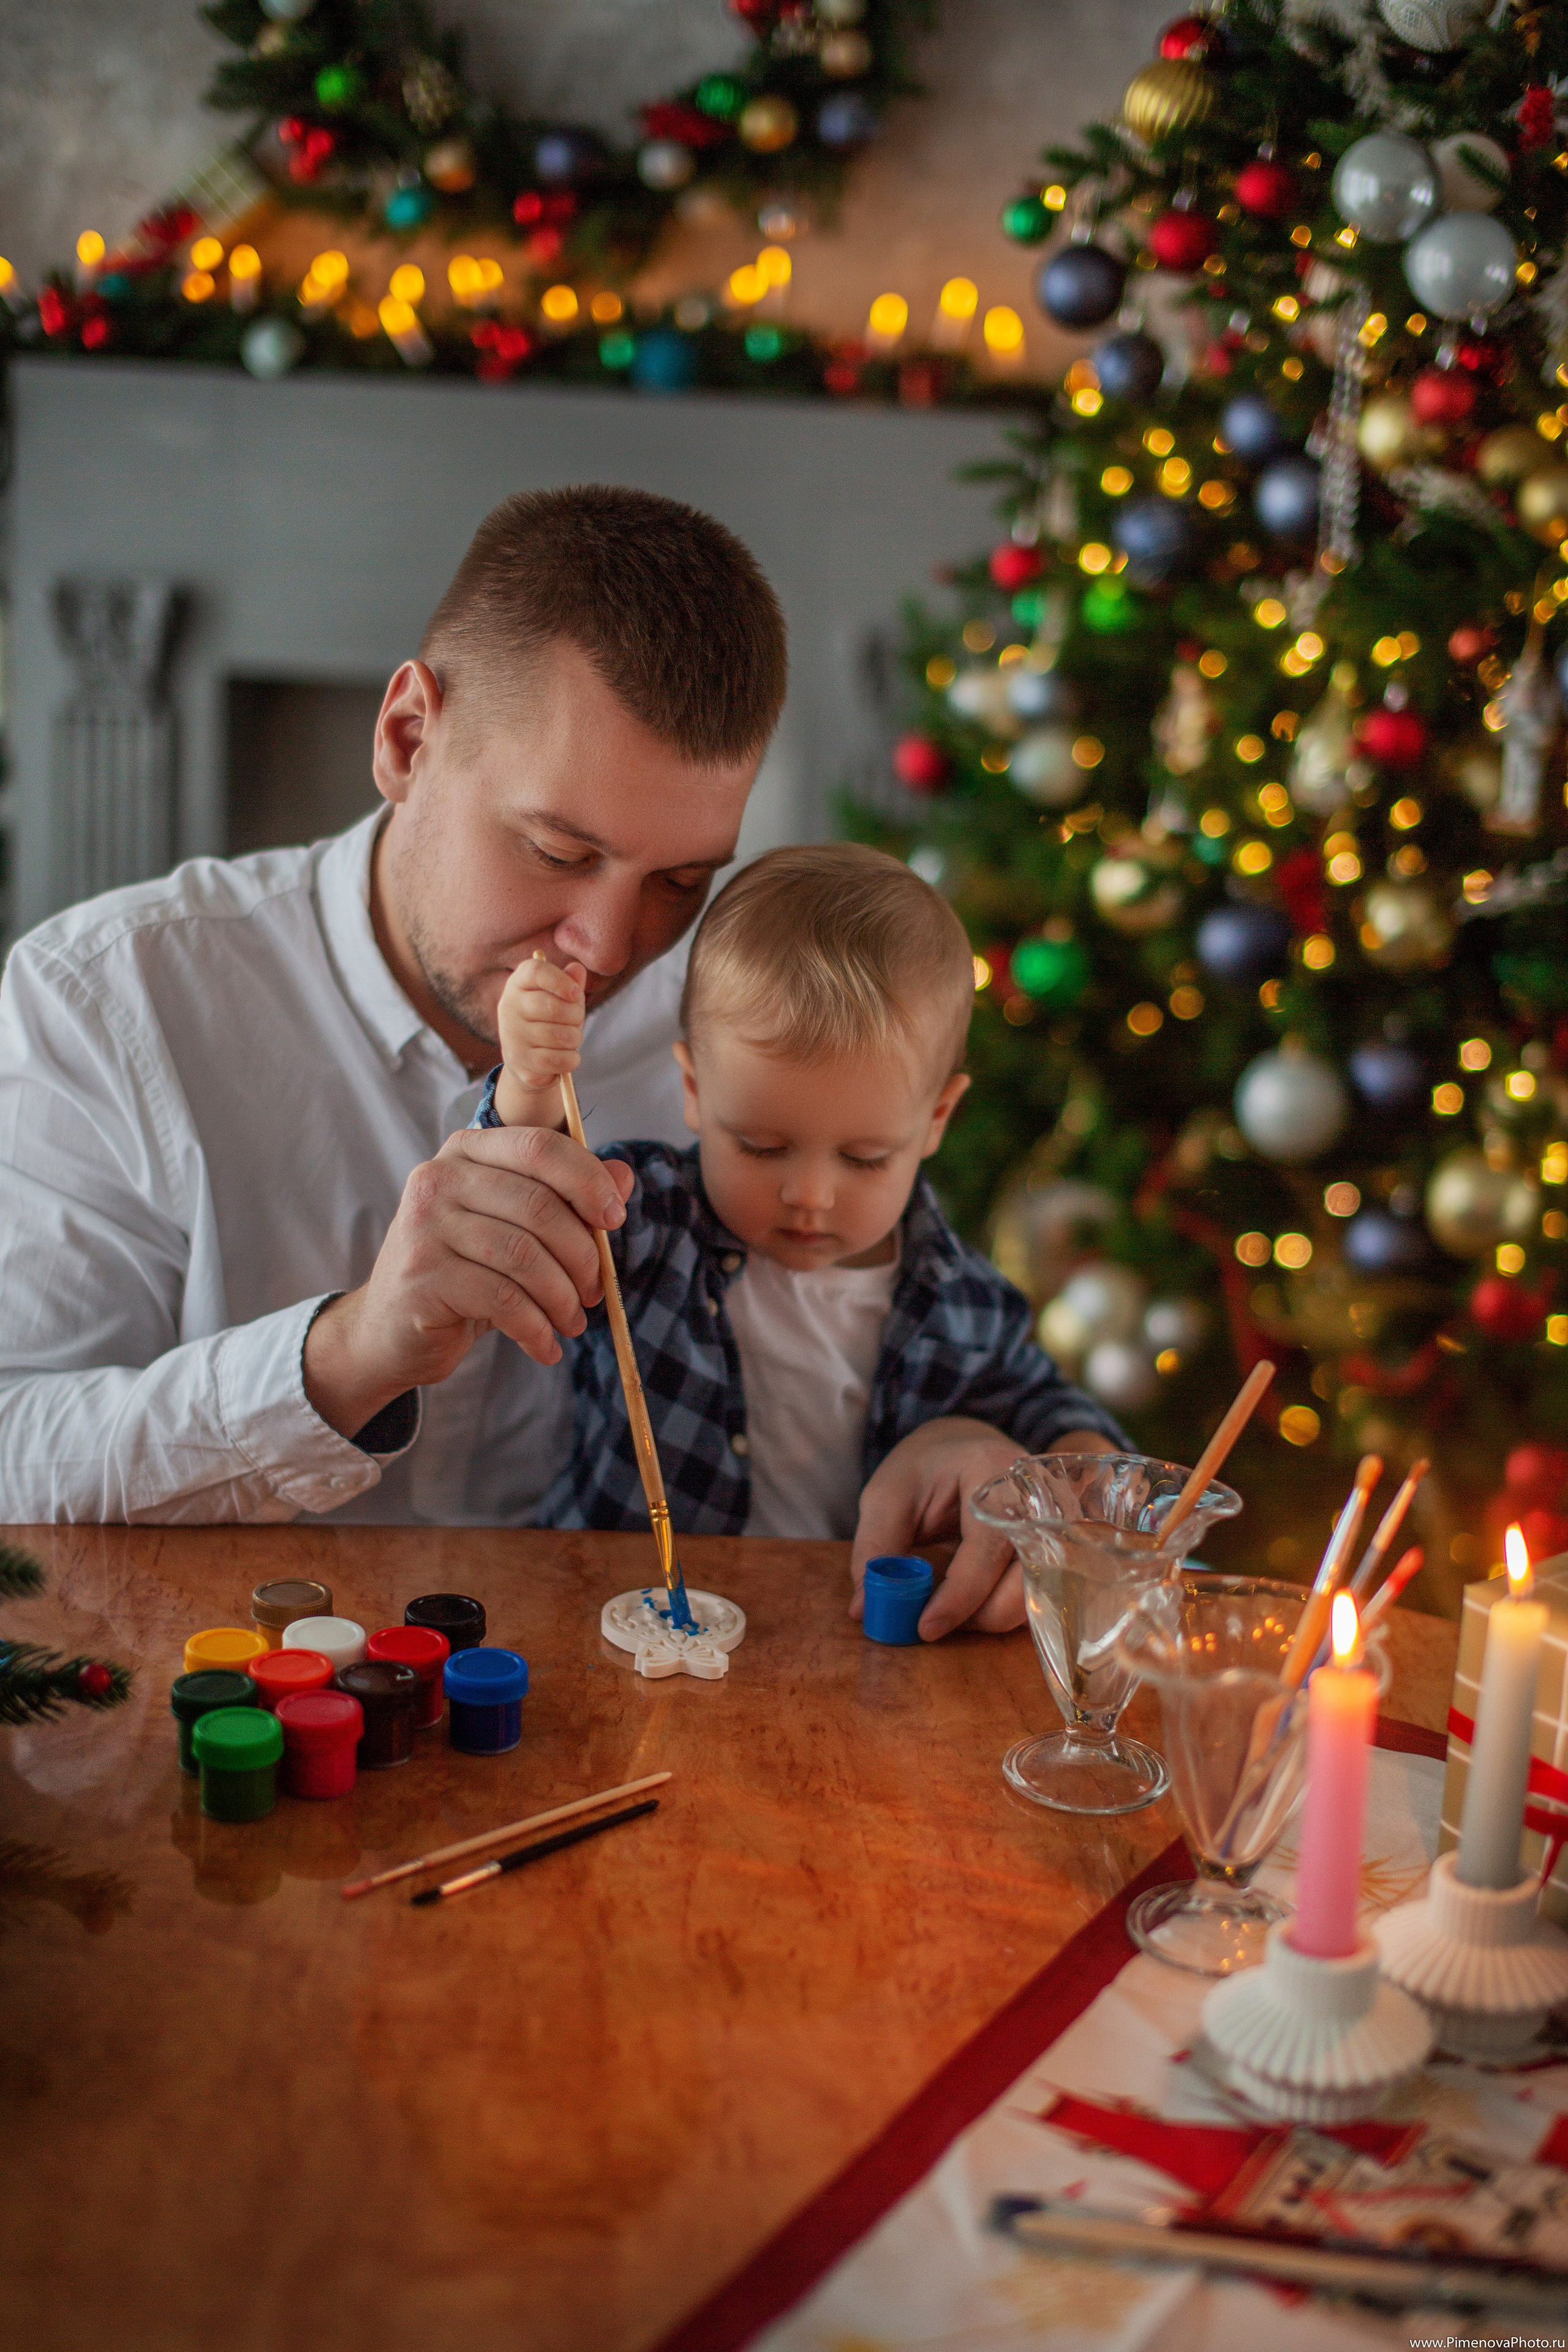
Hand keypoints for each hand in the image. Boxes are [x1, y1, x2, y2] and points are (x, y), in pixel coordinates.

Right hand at [303, 1124, 632, 1439]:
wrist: (390, 1330)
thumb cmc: (464, 1272)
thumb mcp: (517, 1229)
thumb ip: (568, 1197)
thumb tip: (624, 1176)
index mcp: (466, 1151)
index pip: (539, 1146)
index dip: (587, 1181)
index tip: (614, 1221)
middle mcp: (438, 1178)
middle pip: (539, 1205)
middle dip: (582, 1255)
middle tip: (594, 1291)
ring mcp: (424, 1226)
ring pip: (524, 1256)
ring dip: (562, 1298)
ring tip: (572, 1322)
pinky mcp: (422, 1277)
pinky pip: (503, 1300)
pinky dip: (537, 1328)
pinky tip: (546, 1346)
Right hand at [494, 955, 586, 1127]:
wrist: (527, 1058)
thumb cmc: (548, 1019)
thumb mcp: (560, 997)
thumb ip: (570, 983)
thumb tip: (577, 969)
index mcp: (519, 983)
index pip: (536, 971)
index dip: (560, 981)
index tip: (576, 994)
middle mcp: (509, 1006)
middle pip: (553, 1007)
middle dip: (576, 1016)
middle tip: (576, 1021)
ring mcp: (512, 1034)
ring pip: (560, 1036)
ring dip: (575, 1039)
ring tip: (570, 1039)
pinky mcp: (519, 1060)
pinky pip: (557, 1059)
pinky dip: (571, 1059)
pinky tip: (568, 1056)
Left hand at [850, 1419, 1117, 1638]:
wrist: (963, 1447)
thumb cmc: (924, 1469)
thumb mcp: (887, 1496)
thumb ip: (877, 1548)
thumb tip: (866, 1610)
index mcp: (994, 1470)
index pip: (987, 1546)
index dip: (959, 1595)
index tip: (925, 1627)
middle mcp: (1040, 1496)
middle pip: (1028, 1578)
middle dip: (981, 1614)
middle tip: (935, 1620)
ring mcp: (1057, 1522)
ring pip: (1041, 1593)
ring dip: (994, 1616)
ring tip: (951, 1608)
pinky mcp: (1057, 1547)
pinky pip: (1042, 1593)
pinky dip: (1006, 1609)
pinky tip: (975, 1603)